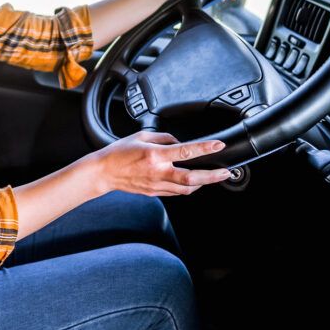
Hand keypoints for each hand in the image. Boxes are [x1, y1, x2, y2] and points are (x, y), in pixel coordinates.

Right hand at [89, 131, 232, 196]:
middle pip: (192, 178)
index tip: (218, 146)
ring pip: (186, 189)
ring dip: (203, 184)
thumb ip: (164, 138)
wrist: (104, 172)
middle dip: (212, 176)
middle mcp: (158, 172)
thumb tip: (179, 142)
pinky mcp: (154, 192)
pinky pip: (176, 193)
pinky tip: (193, 183)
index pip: (185, 151)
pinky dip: (187, 188)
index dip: (204, 149)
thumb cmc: (119, 153)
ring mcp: (156, 184)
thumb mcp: (141, 136)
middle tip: (225, 173)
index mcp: (155, 155)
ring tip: (213, 177)